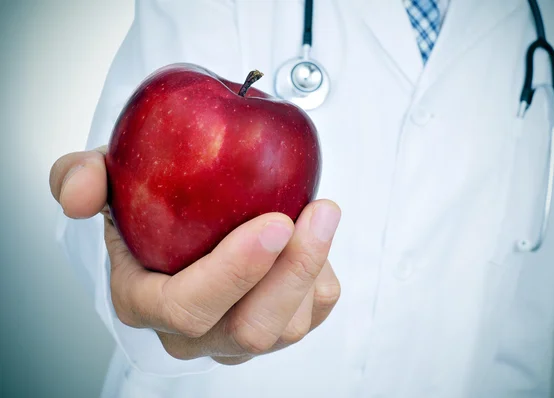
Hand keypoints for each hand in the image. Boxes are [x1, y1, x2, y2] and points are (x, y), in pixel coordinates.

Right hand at [50, 147, 341, 364]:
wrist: (186, 211)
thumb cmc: (146, 201)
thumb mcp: (104, 176)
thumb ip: (79, 177)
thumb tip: (80, 198)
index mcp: (145, 301)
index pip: (185, 308)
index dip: (232, 273)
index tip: (273, 223)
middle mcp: (194, 331)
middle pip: (248, 331)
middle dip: (289, 274)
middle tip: (315, 215)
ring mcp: (237, 333)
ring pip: (288, 328)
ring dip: (313, 268)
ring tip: (320, 213)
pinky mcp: (277, 324)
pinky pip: (314, 312)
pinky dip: (323, 273)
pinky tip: (316, 236)